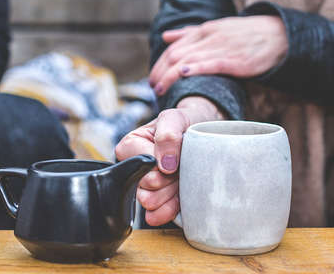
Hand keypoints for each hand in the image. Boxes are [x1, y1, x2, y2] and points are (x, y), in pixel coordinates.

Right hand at [115, 96, 223, 225]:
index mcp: (130, 146)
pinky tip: (179, 200)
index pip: (140, 166)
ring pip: (150, 202)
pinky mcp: (157, 202)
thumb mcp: (175, 118)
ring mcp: (145, 186)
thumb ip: (167, 135)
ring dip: (170, 193)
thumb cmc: (185, 123)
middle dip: (168, 180)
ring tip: (180, 179)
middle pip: (145, 187)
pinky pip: (156, 215)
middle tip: (181, 168)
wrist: (203, 133)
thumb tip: (165, 165)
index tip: (175, 158)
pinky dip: (170, 209)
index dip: (161, 165)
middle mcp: (133, 168)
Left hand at [149, 16, 287, 94]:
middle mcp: (209, 37)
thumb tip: (165, 36)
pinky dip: (195, 68)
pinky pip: (211, 63)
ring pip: (187, 60)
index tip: (152, 78)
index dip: (159, 63)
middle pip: (175, 54)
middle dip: (160, 72)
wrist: (280, 35)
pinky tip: (182, 75)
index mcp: (204, 30)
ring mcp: (222, 48)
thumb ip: (190, 33)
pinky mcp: (235, 60)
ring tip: (160, 90)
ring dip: (170, 76)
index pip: (173, 47)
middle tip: (152, 87)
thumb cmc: (246, 34)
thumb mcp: (216, 28)